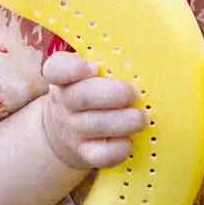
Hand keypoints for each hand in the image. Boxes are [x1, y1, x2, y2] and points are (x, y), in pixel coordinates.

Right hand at [39, 51, 145, 170]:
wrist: (63, 132)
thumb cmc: (88, 93)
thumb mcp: (86, 75)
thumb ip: (107, 62)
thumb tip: (145, 49)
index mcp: (65, 78)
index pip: (57, 68)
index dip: (74, 68)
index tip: (92, 67)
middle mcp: (65, 103)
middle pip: (83, 96)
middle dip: (113, 94)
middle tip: (135, 94)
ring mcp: (73, 130)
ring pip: (97, 125)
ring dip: (124, 121)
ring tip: (142, 118)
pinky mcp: (84, 153)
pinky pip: (100, 155)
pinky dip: (119, 149)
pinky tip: (129, 142)